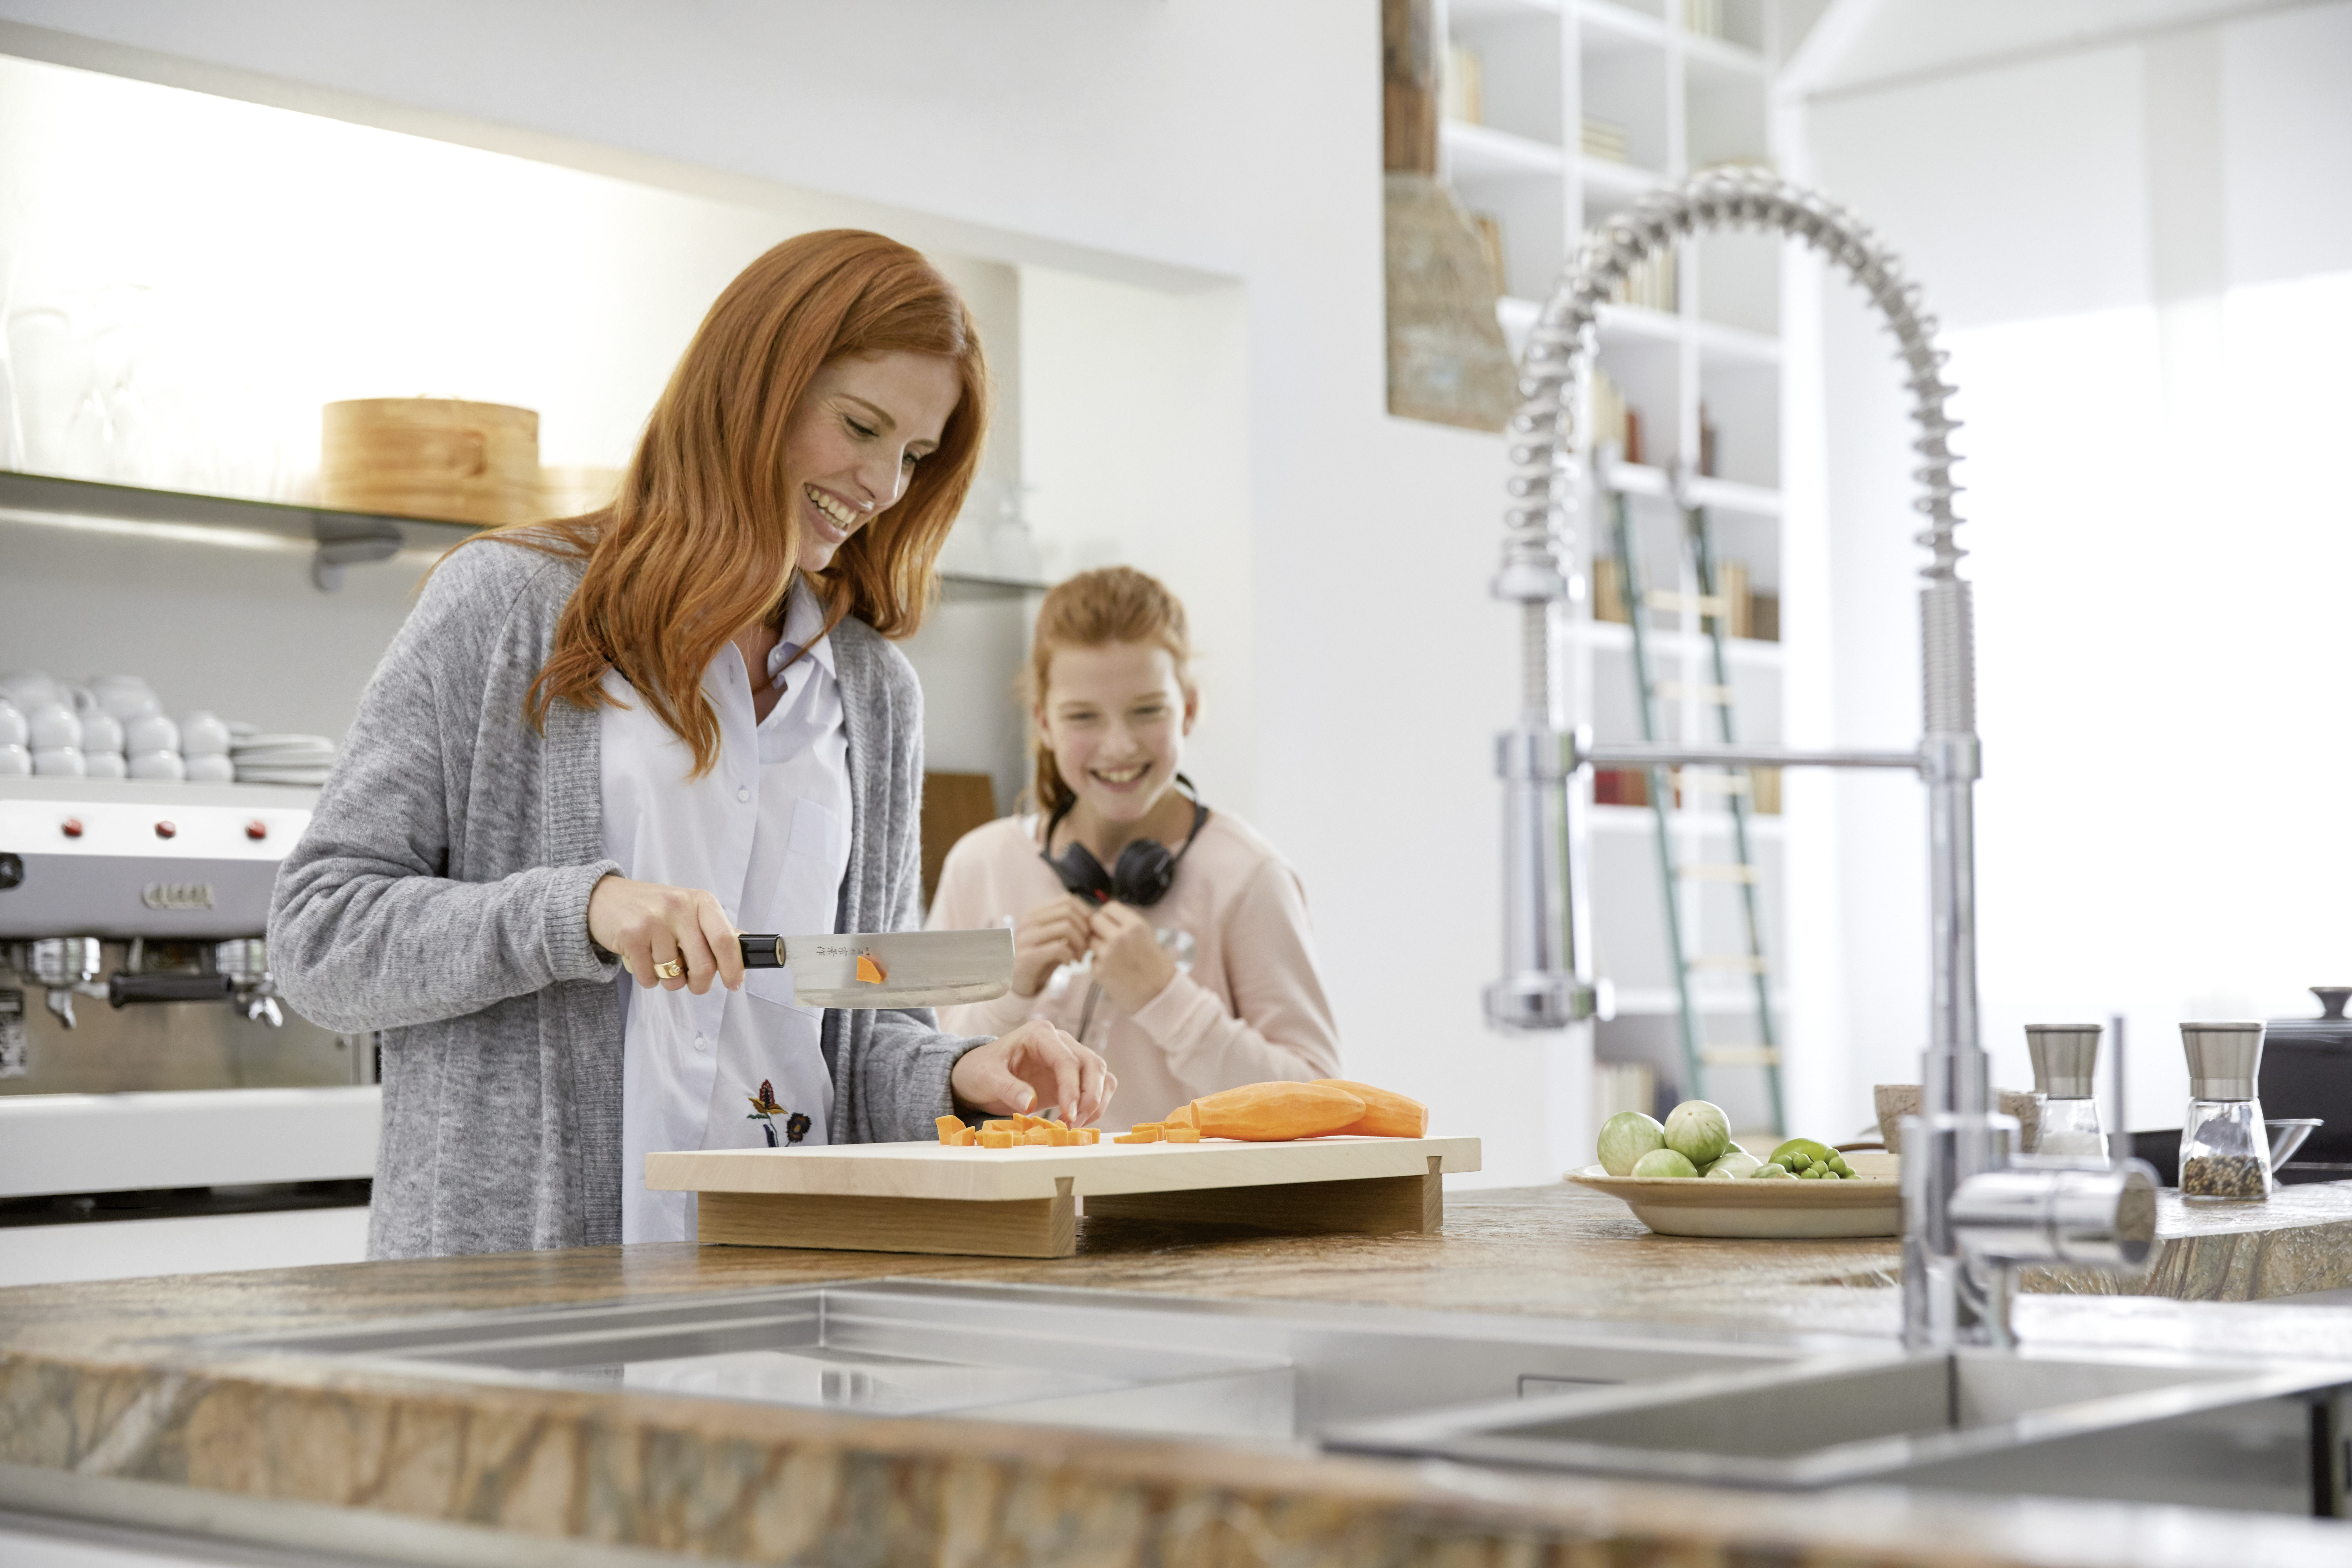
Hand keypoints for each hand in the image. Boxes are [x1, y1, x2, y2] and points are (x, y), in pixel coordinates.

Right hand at [587, 874, 743, 994]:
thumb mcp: (688, 909)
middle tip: (694, 984)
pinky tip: (642, 960)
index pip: (725, 939)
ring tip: (661, 963)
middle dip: (700, 984)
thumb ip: (714, 928)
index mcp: (700, 901)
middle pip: (703, 965)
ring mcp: (654, 921)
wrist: (603, 898)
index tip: (734, 984)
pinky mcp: (631, 936)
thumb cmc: (652, 908)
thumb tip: (745, 944)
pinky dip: (648, 978)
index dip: (733, 967)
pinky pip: (649, 978)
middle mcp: (679, 908)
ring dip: (670, 981)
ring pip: (674, 975)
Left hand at [951, 1019, 1115, 1125]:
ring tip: (1075, 1126)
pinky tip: (1076, 1121)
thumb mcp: (987, 1078)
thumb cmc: (980, 1071)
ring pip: (1100, 1075)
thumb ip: (1009, 1089)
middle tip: (1074, 1125)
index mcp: (1039, 1035)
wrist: (977, 1075)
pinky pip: (1096, 1087)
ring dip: (1096, 1102)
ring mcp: (1068, 1058)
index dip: (1072, 1089)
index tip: (1069, 1115)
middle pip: (1092, 1065)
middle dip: (1090, 1097)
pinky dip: (1094, 1105)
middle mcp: (1060, 1042)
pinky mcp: (1071, 1077)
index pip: (1067, 1060)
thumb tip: (1030, 1104)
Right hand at [1011, 894, 1095, 997]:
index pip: (1067, 899)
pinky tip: (1068, 964)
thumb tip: (1093, 921)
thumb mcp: (1053, 940)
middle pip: (1068, 912)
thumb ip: (1068, 928)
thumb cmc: (1039, 960)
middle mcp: (1029, 922)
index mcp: (1036, 914)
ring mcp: (1026, 938)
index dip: (1085, 912)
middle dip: (1085, 929)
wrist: (1012, 982)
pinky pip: (1059, 948)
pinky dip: (1070, 956)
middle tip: (1087, 946)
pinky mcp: (1027, 956)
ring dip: (1080, 944)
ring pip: (1066, 927)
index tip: (1090, 930)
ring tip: (1079, 957)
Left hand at [1087, 901, 1177, 1012]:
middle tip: (1107, 937)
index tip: (1110, 922)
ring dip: (1097, 945)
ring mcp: (1107, 954)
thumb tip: (1104, 916)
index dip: (1108, 914)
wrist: (1160, 995)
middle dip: (1098, 927)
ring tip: (1113, 955)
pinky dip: (1098, 963)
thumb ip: (1126, 925)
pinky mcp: (1099, 971)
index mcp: (1135, 925)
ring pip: (1090, 940)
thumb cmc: (1156, 965)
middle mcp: (1119, 937)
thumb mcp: (1147, 936)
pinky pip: (1092, 959)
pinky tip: (1113, 970)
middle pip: (1094, 920)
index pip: (1109, 907)